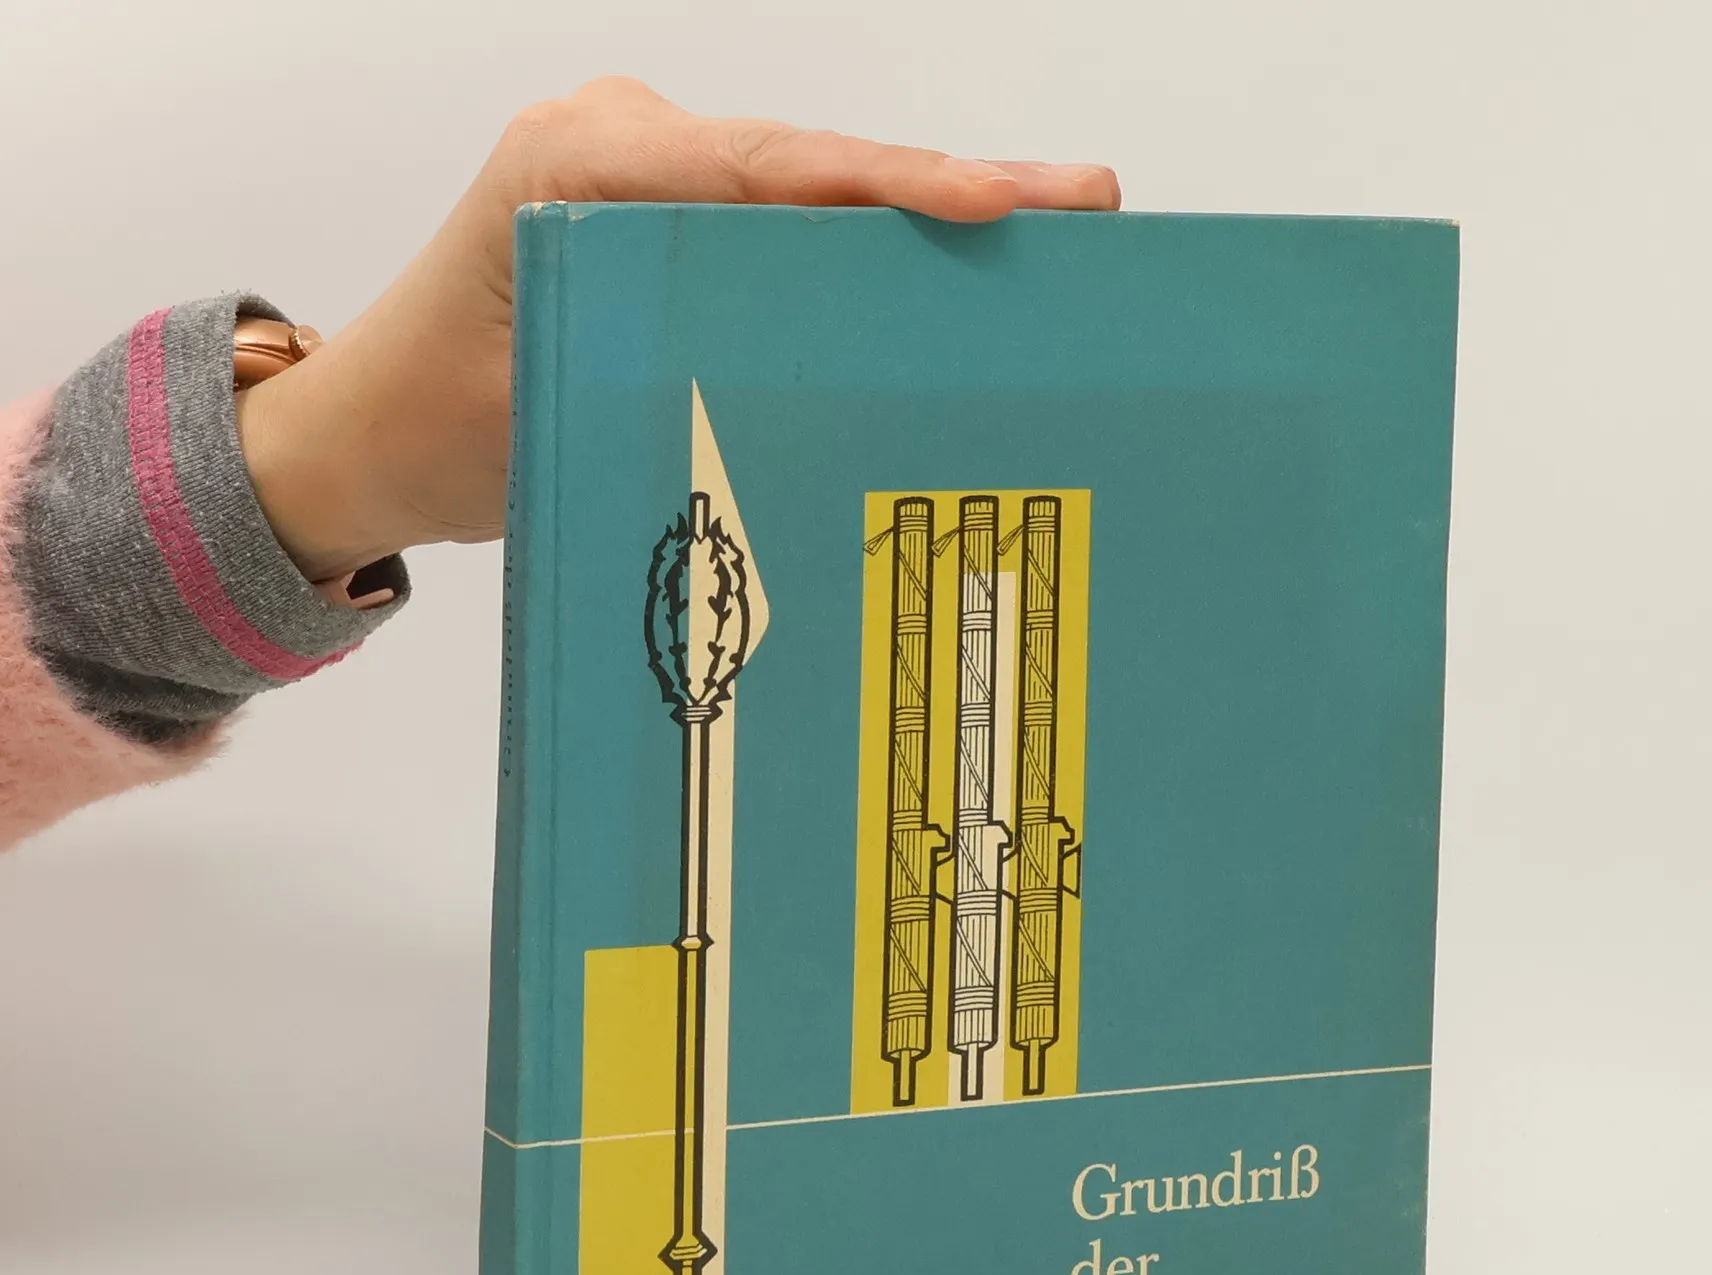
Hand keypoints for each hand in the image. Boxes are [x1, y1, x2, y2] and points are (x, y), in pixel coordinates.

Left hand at [237, 78, 1120, 581]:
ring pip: (805, 186)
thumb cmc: (435, 426)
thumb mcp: (554, 408)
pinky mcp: (663, 213)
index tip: (993, 203)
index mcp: (576, 164)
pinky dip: (862, 247)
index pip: (763, 166)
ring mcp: (643, 169)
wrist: (366, 432)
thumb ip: (670, 367)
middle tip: (1079, 205)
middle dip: (943, 189)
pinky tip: (951, 269)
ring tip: (1045, 232)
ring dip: (917, 216)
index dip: (888, 184)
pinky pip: (779, 220)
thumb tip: (819, 376)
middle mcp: (617, 140)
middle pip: (807, 163)